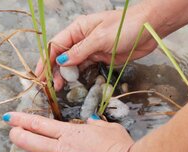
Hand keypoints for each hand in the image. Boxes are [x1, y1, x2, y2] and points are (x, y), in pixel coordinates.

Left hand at [3, 112, 135, 151]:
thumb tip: (90, 122)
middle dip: (15, 136)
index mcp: (69, 133)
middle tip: (13, 135)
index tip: (9, 118)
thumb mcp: (108, 129)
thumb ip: (95, 124)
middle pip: (26, 142)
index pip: (37, 124)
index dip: (19, 120)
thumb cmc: (120, 148)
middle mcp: (60, 151)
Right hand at [35, 1, 158, 90]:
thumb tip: (61, 63)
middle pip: (61, 56)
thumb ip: (80, 52)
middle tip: (48, 86)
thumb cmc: (125, 27)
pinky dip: (77, 75)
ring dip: (64, 75)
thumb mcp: (100, 38)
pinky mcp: (100, 58)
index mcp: (78, 29)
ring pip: (72, 63)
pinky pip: (84, 67)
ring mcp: (90, 49)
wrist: (148, 29)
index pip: (55, 45)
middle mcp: (81, 39)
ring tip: (58, 88)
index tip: (39, 75)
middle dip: (52, 70)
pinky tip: (72, 84)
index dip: (45, 60)